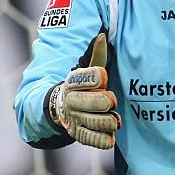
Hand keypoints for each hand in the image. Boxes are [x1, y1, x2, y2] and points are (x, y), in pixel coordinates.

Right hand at [49, 34, 120, 148]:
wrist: (60, 107)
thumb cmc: (82, 85)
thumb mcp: (87, 68)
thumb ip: (96, 55)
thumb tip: (102, 35)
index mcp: (72, 82)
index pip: (83, 78)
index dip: (94, 77)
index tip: (103, 76)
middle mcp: (71, 101)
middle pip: (89, 101)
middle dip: (102, 101)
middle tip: (111, 100)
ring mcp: (74, 118)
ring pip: (92, 121)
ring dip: (106, 121)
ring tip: (115, 119)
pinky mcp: (78, 134)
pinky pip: (91, 139)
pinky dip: (102, 140)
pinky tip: (110, 137)